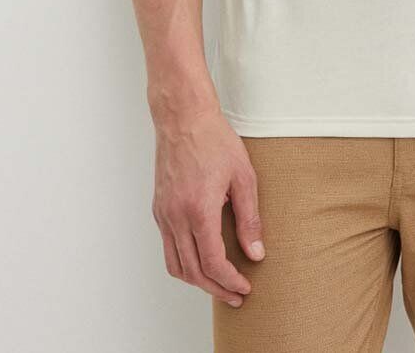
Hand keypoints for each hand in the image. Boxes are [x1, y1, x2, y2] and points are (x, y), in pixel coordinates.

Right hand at [151, 107, 265, 306]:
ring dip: (197, 281)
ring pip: (175, 265)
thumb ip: (249, 218)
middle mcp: (176, 216)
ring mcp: (164, 214)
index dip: (230, 281)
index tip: (244, 287)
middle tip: (236, 295)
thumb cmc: (215, 140)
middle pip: (192, 272)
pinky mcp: (158, 209)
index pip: (212, 262)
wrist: (183, 117)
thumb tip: (256, 253)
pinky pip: (168, 247)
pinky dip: (184, 262)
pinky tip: (202, 258)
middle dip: (216, 289)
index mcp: (199, 209)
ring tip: (219, 284)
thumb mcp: (243, 177)